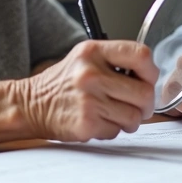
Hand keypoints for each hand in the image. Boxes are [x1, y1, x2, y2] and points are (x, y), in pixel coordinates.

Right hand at [18, 40, 157, 140]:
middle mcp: (91, 74)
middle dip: (146, 103)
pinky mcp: (86, 124)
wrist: (30, 104)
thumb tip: (150, 76)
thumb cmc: (64, 82)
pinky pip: (117, 131)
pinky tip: (100, 121)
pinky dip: (113, 129)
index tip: (148, 79)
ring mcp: (88, 100)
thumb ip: (116, 60)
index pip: (141, 55)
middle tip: (138, 105)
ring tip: (117, 114)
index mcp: (94, 51)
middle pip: (144, 92)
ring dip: (131, 119)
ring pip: (134, 116)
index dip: (151, 71)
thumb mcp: (86, 57)